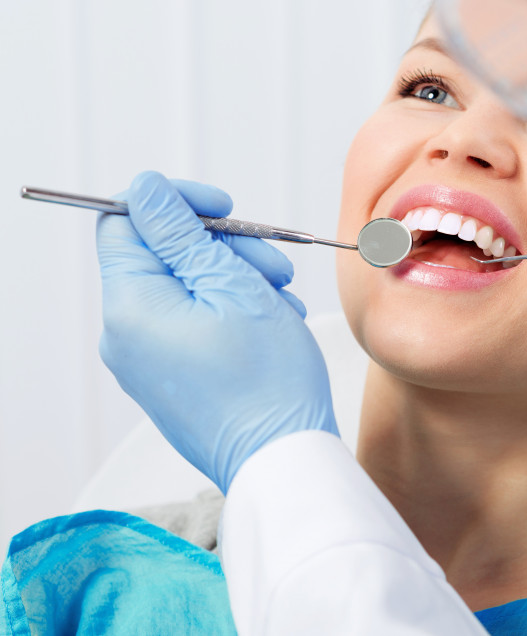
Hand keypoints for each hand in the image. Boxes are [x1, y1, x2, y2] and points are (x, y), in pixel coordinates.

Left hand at [97, 171, 338, 492]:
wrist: (281, 458)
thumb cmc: (267, 380)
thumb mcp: (232, 285)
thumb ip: (181, 232)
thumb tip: (144, 189)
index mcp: (130, 306)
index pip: (125, 220)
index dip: (175, 202)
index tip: (223, 207)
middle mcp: (124, 333)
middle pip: (160, 253)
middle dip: (221, 245)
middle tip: (272, 264)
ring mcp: (143, 359)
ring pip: (183, 285)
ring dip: (235, 277)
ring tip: (280, 298)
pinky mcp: (167, 376)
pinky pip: (190, 320)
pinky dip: (230, 308)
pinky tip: (270, 320)